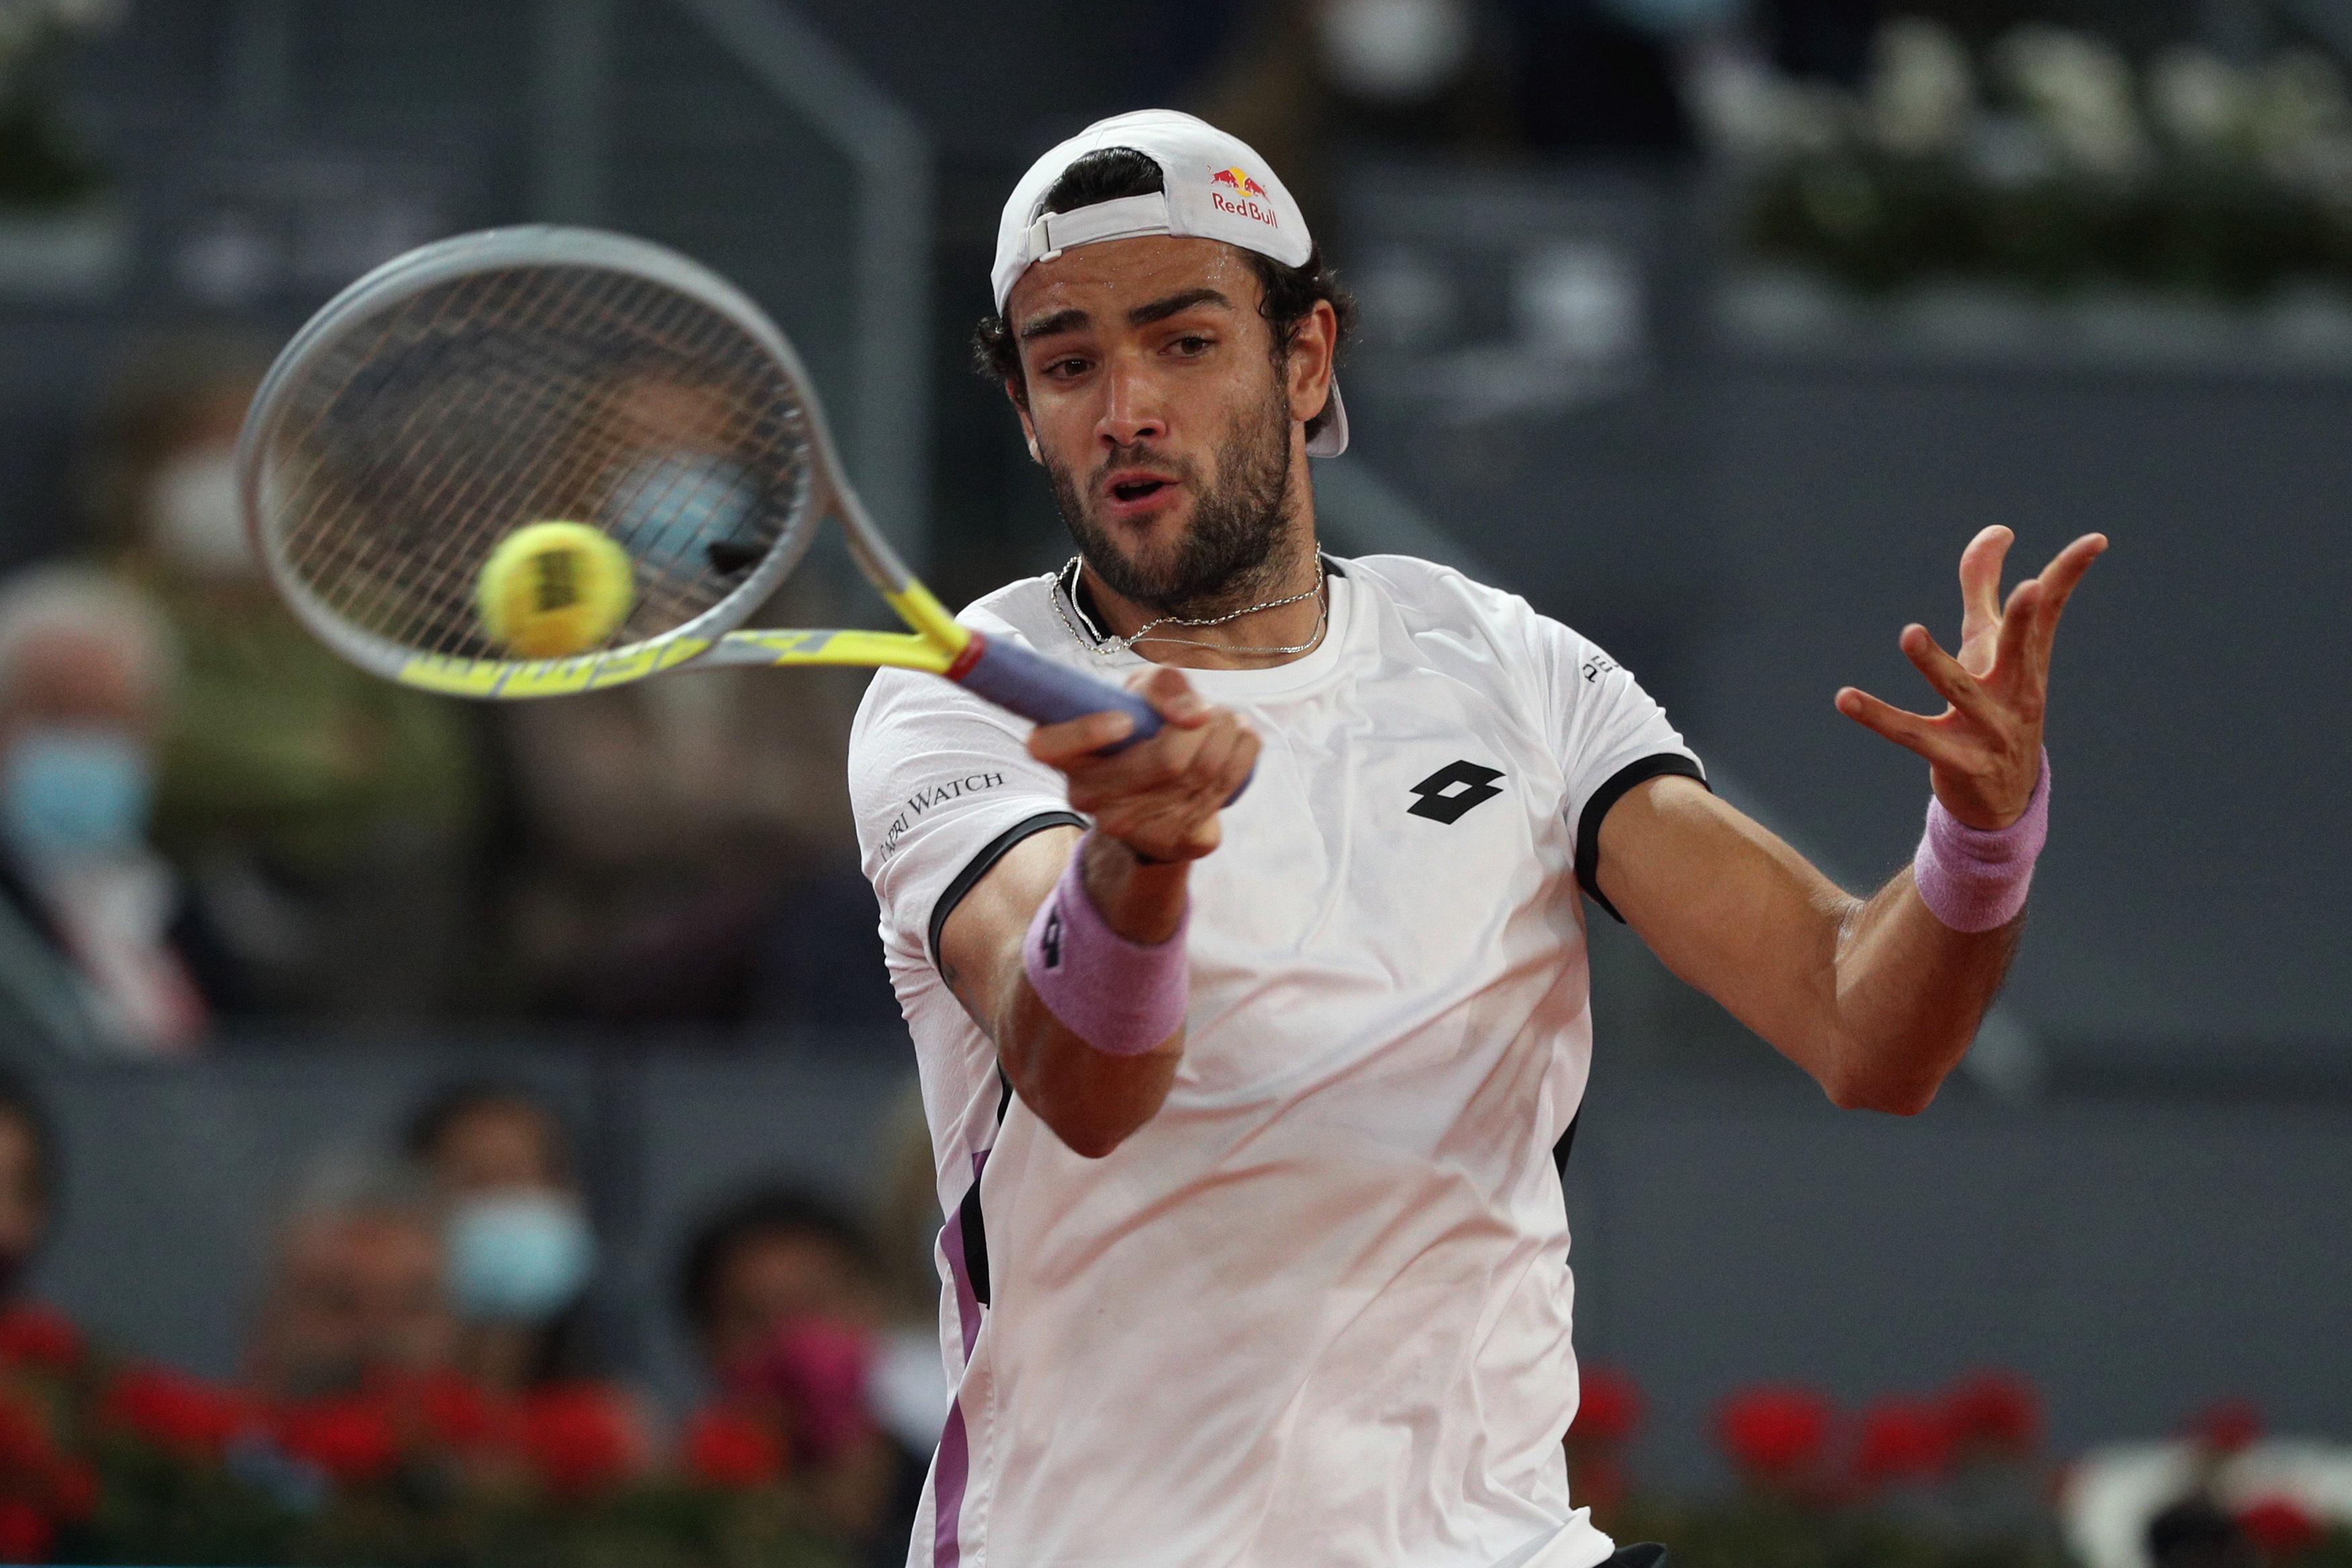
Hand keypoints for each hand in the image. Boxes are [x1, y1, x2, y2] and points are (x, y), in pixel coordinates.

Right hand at [1026, 666, 1258, 863]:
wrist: (1162, 792)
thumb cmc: (1142, 729)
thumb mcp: (1141, 693)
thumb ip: (1162, 685)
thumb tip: (1194, 715)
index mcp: (1066, 756)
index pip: (1049, 746)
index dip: (1088, 731)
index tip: (1128, 718)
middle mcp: (1089, 797)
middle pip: (1167, 761)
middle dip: (1206, 721)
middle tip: (1211, 709)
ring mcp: (1132, 828)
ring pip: (1205, 771)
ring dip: (1229, 733)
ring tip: (1227, 720)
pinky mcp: (1177, 843)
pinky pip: (1225, 790)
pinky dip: (1243, 756)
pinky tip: (1236, 747)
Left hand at [1835, 526, 2106, 828]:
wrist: (2002, 800)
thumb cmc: (1996, 706)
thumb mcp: (1989, 646)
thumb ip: (1984, 588)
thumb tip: (1998, 530)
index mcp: (2025, 662)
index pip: (2050, 612)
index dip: (2070, 575)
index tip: (2096, 540)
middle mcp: (2015, 693)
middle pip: (2020, 651)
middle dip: (2023, 621)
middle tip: (2028, 589)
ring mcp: (1989, 730)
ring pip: (1960, 692)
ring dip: (1935, 663)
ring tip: (1910, 632)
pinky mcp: (1956, 760)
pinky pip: (1912, 735)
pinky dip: (1878, 717)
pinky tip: (1844, 697)